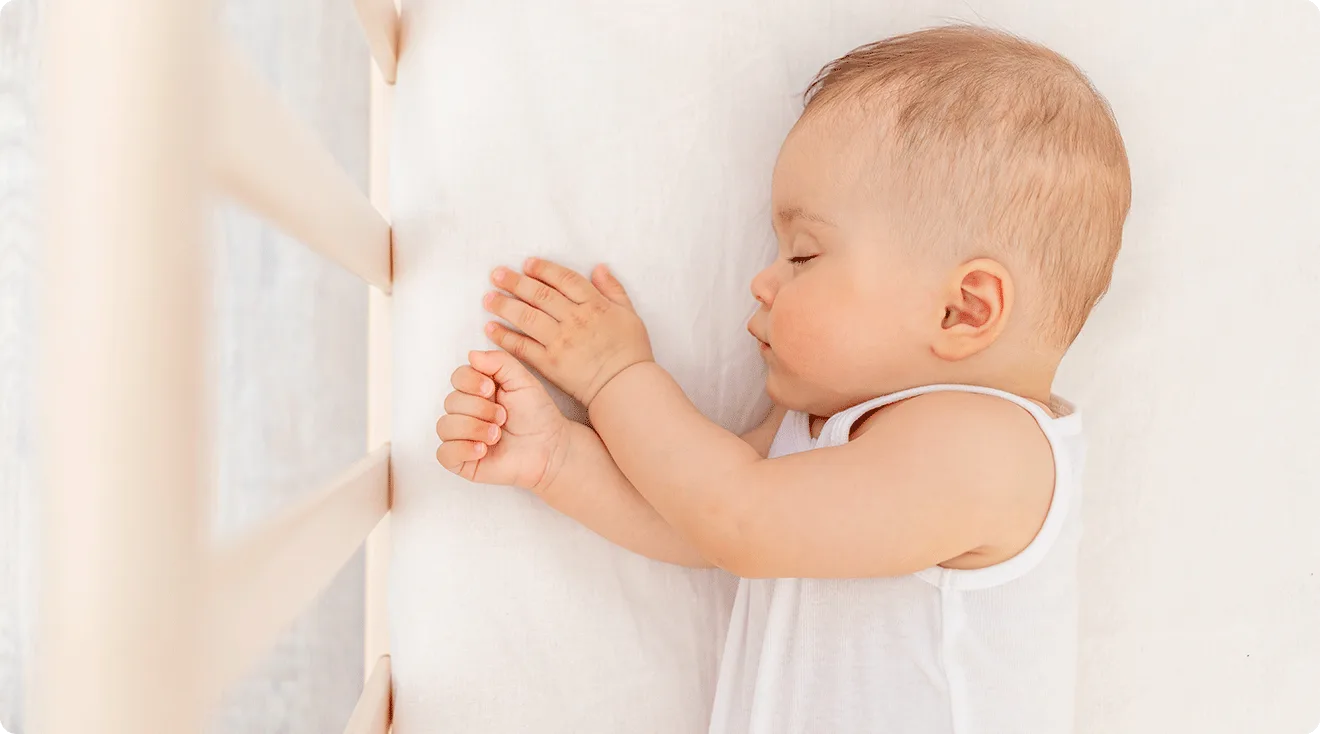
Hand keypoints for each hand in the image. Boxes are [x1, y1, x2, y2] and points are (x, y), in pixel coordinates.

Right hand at [435, 349, 571, 492]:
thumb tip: (471, 355)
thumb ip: (499, 362)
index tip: (491, 389)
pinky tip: (483, 449)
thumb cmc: (537, 415)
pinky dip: (462, 449)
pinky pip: (444, 453)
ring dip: (474, 428)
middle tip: (503, 418)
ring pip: (444, 426)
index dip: (470, 382)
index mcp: (477, 391)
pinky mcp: (462, 461)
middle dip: (480, 409)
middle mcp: (466, 412)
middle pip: (451, 401)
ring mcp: (462, 437)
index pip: (457, 377)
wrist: (549, 448)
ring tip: (497, 435)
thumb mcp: (522, 380)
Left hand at [482, 257, 652, 406]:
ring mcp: (560, 341)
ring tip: (488, 298)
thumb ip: (613, 289)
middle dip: (515, 282)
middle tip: (496, 274)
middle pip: (539, 295)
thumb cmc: (631, 351)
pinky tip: (490, 329)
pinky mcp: (550, 363)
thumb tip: (599, 268)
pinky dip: (505, 337)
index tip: (527, 264)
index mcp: (594, 304)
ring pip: (527, 317)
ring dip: (504, 306)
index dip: (543, 269)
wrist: (625, 386)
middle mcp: (574, 319)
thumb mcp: (629, 313)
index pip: (564, 279)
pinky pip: (522, 347)